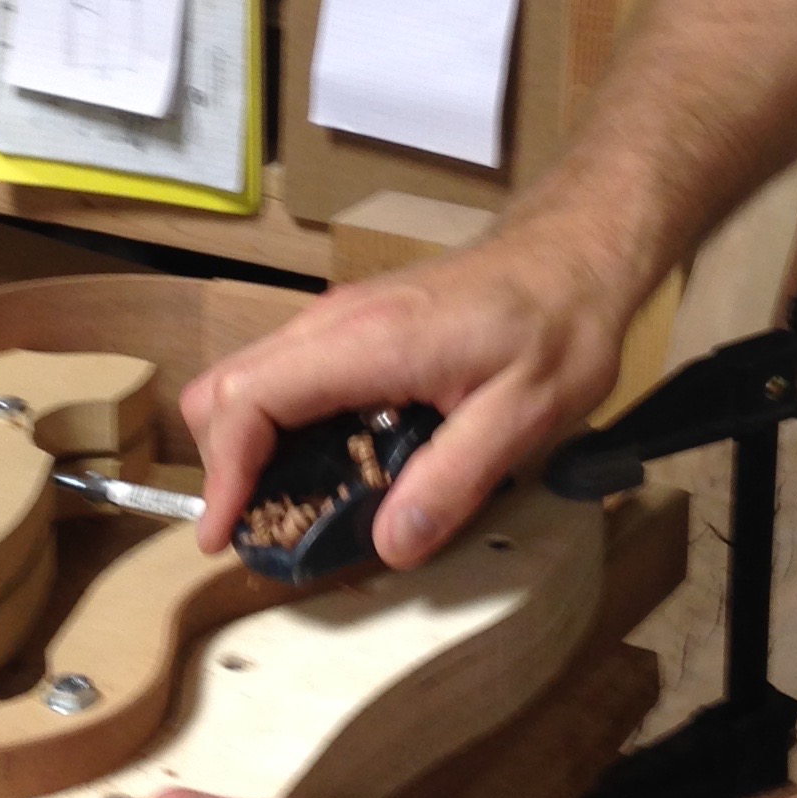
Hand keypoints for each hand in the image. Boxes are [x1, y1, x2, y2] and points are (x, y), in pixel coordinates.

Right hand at [182, 216, 638, 568]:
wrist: (572, 252)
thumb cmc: (557, 324)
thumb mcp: (526, 414)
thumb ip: (454, 479)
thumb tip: (391, 545)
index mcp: (368, 340)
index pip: (251, 399)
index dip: (224, 473)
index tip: (223, 535)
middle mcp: (335, 321)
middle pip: (226, 387)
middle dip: (225, 465)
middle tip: (257, 531)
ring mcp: (337, 318)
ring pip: (247, 380)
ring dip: (248, 448)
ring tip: (290, 511)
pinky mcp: (349, 326)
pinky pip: (283, 377)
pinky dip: (277, 428)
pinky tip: (325, 469)